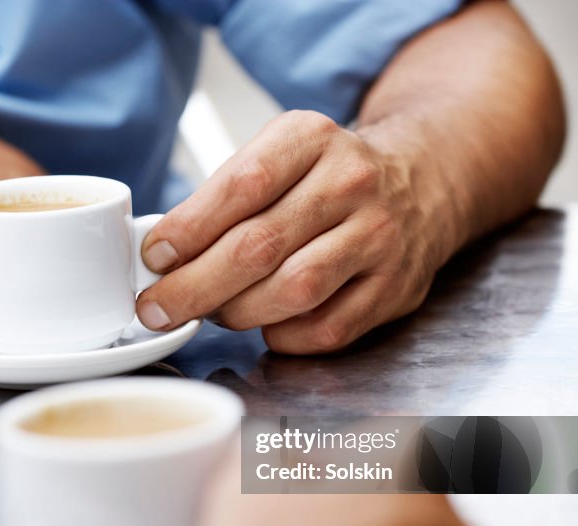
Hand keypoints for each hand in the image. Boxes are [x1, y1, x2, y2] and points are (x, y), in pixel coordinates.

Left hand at [137, 110, 457, 353]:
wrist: (423, 179)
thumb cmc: (326, 176)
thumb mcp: (280, 155)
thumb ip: (224, 197)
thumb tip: (165, 257)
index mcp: (311, 138)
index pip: (242, 185)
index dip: (190, 228)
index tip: (155, 256)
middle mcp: (351, 182)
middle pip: (259, 246)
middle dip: (195, 286)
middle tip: (157, 308)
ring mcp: (379, 236)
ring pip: (293, 290)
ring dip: (237, 312)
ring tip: (213, 312)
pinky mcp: (395, 287)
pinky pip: (326, 328)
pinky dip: (283, 335)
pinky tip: (266, 325)